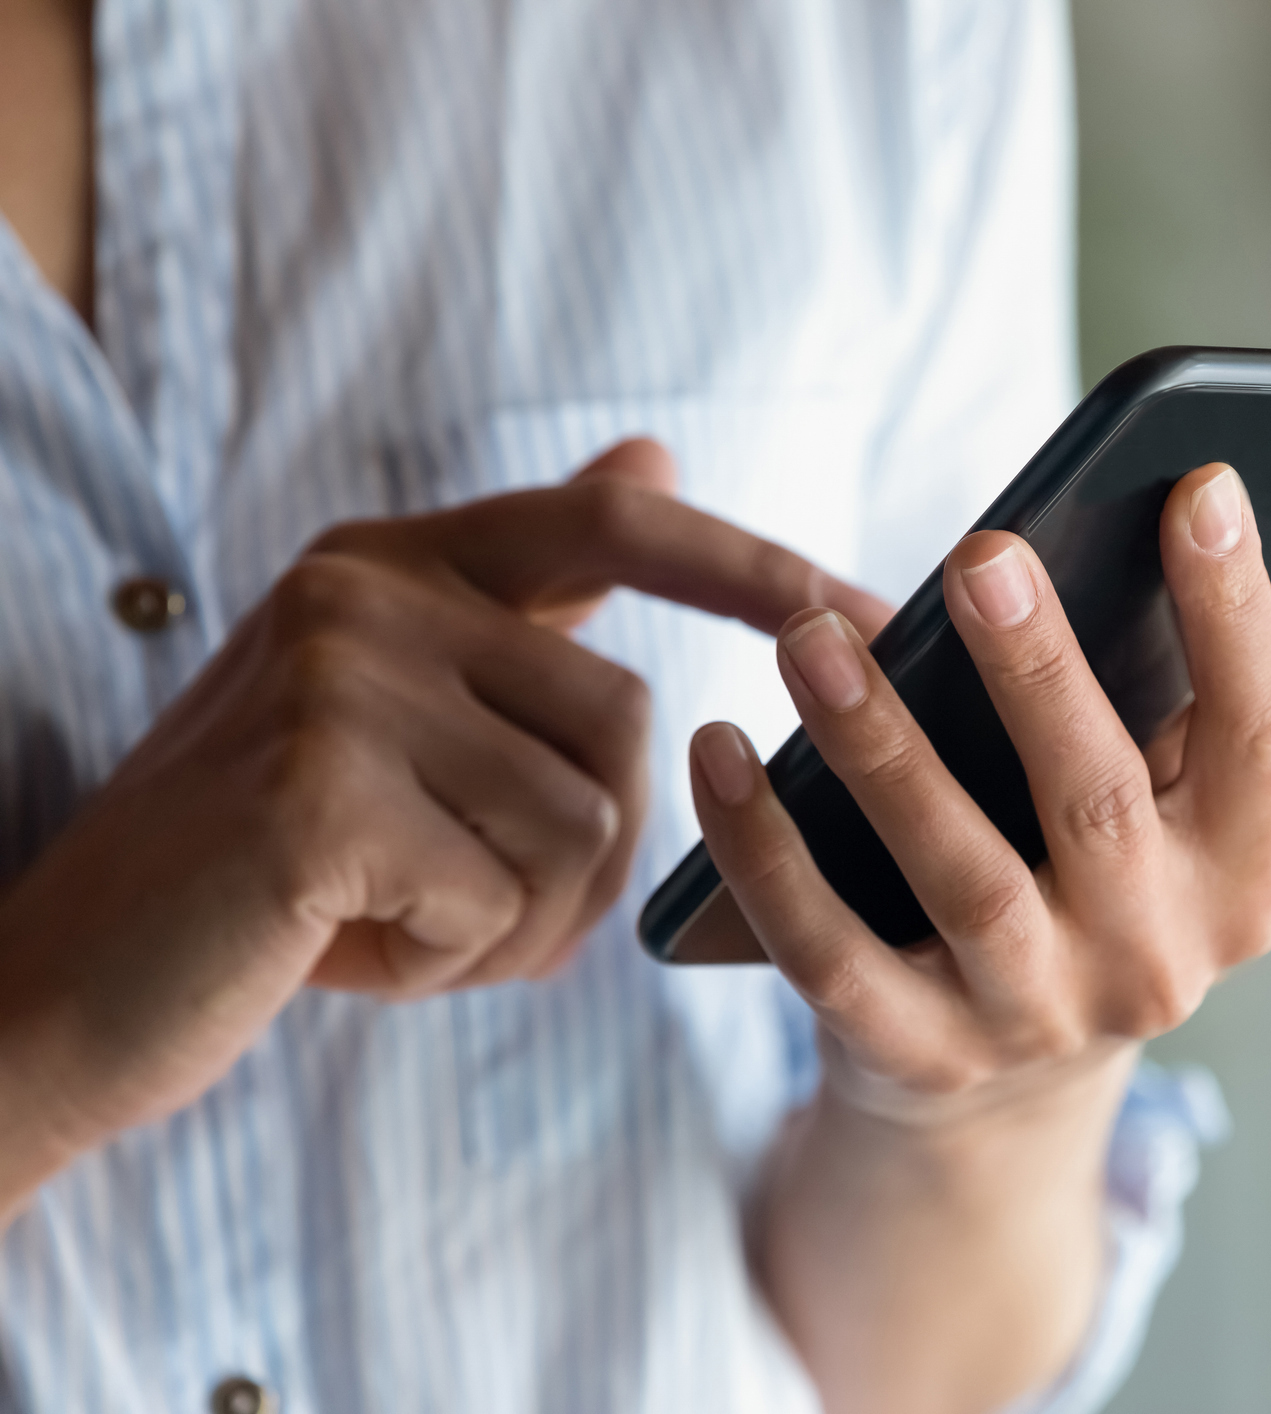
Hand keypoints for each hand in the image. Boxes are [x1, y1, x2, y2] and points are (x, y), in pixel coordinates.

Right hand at [0, 439, 888, 1213]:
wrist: (65, 985)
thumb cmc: (266, 869)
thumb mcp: (395, 717)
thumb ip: (526, 606)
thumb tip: (655, 459)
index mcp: (391, 562)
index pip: (615, 527)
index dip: (751, 564)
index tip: (872, 613)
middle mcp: (363, 591)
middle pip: (624, 725)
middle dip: (574, 857)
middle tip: (452, 902)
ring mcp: (336, 680)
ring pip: (584, 826)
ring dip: (515, 922)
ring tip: (392, 922)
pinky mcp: (320, 791)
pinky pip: (507, 899)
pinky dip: (454, 963)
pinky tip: (349, 950)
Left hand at [693, 462, 1270, 1412]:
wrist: (1006, 1085)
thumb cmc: (1114, 878)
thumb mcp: (1199, 797)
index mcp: (1246, 878)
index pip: (1265, 736)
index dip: (1241, 612)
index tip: (1204, 482)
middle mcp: (1157, 962)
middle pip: (1100, 804)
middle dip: (1041, 676)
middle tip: (980, 551)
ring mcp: (1035, 1019)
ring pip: (961, 877)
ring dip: (881, 747)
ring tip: (809, 632)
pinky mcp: (916, 1055)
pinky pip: (829, 953)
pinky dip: (767, 854)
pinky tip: (722, 750)